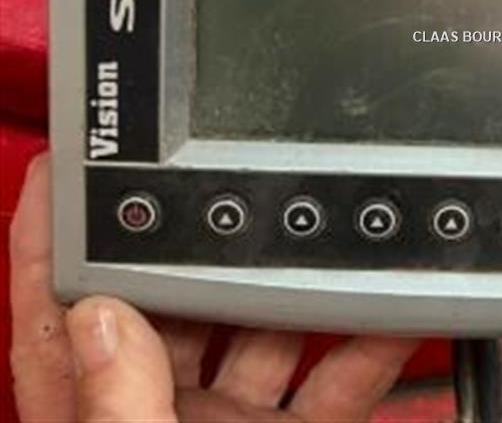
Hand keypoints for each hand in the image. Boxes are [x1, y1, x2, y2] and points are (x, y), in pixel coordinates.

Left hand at [10, 154, 417, 421]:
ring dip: (301, 288)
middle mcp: (159, 413)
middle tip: (246, 181)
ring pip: (264, 330)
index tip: (71, 161)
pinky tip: (390, 314)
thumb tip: (104, 318)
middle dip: (212, 240)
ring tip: (332, 239)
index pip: (61, 308)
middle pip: (179, 298)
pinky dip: (364, 346)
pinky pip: (332, 379)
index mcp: (95, 419)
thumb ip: (112, 420)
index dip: (55, 233)